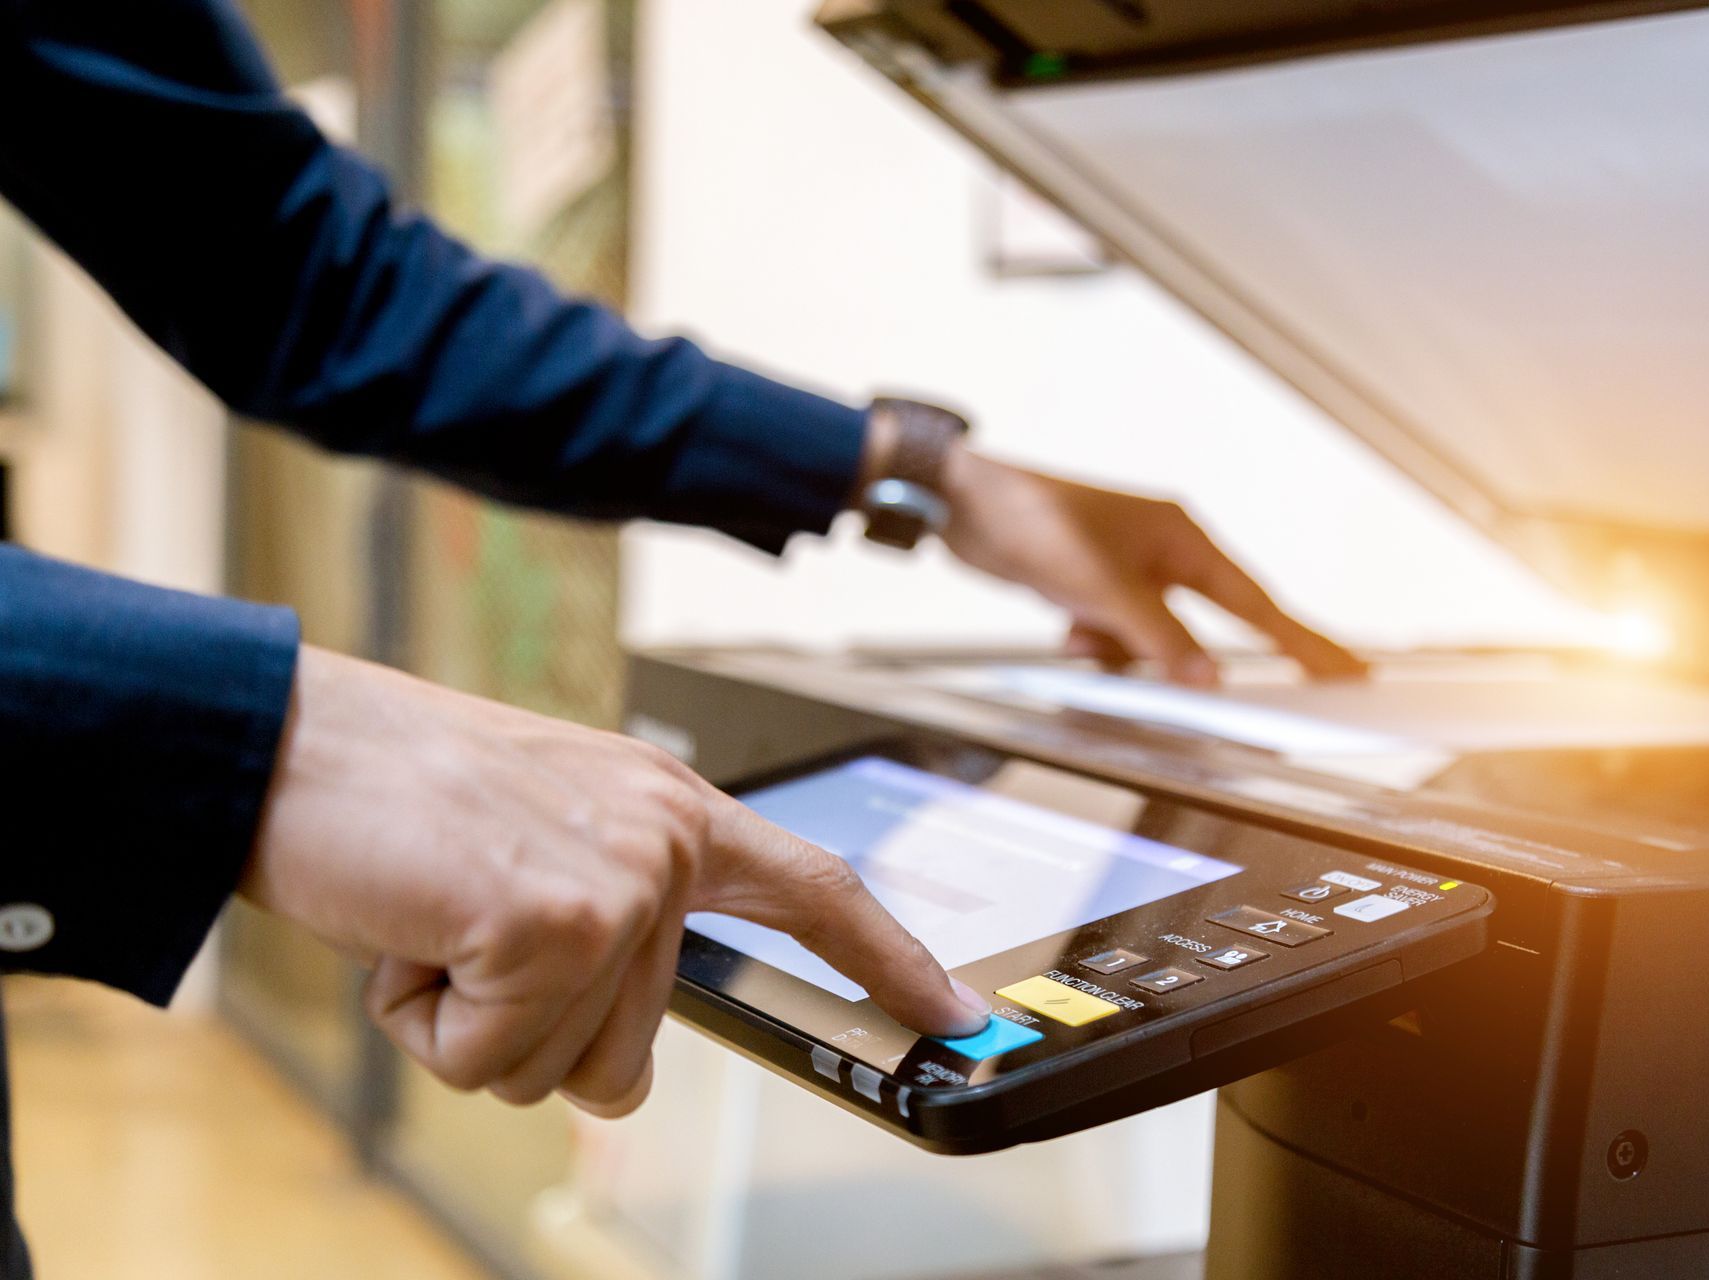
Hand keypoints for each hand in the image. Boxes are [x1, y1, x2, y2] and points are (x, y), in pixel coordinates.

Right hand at [241, 646, 990, 1117]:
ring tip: (437, 918)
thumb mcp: (543, 843)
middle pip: (632, 1053)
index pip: (813, 893)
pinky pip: (489, 1062)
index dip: (889, 961)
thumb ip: (614, 932)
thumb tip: (624, 1072)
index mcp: (672, 810)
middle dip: (526, 1029)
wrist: (289, 741)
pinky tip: (409, 931)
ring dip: (474, 1024)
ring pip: (560, 1070)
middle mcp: (663, 840)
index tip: (954, 1013)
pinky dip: (426, 1023)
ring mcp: (618, 880)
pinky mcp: (554, 923)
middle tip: (464, 928)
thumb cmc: (399, 796)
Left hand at [939, 450, 1367, 685]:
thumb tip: (1208, 680)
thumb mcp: (1099, 589)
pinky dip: (1093, 642)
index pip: (1256, 602)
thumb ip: (1158, 639)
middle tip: (1286, 693)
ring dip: (1124, 649)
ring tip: (1084, 628)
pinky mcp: (1096, 588)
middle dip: (1210, 659)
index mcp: (1181, 538)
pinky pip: (1115, 636)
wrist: (962, 504)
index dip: (1304, 640)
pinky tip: (1064, 627)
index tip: (1347, 667)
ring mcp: (1130, 571)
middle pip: (1214, 623)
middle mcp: (1164, 552)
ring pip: (1154, 639)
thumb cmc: (1031, 518)